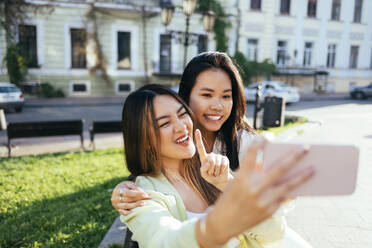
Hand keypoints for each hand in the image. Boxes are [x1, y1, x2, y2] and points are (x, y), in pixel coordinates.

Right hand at [111, 181, 150, 215]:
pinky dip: (127, 213)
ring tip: (143, 203)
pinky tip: (133, 212)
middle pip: (128, 199)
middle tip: (148, 198)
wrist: (117, 190)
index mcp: (119, 190)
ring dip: (135, 205)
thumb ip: (136, 188)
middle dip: (139, 199)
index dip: (137, 194)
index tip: (145, 194)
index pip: (128, 193)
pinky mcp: (118, 209)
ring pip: (126, 205)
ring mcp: (117, 204)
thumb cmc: (126, 186)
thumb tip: (144, 194)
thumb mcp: (129, 184)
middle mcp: (117, 197)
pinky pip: (122, 212)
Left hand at [195, 129, 231, 190]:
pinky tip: (221, 171)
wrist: (220, 180)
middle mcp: (211, 155)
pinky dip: (222, 170)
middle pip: (211, 161)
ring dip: (216, 171)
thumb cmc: (210, 177)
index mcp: (204, 157)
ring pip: (217, 164)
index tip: (197, 130)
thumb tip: (209, 162)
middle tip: (212, 172)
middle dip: (211, 170)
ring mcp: (218, 156)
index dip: (198, 139)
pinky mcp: (225, 158)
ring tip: (216, 172)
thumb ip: (203, 169)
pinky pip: (223, 165)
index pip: (200, 148)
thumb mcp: (204, 175)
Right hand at [196, 137, 313, 245]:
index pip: (252, 154)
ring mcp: (263, 201)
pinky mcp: (269, 211)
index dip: (260, 142)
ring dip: (302, 176)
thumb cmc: (230, 197)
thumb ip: (253, 172)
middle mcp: (254, 188)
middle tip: (306, 148)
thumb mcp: (237, 181)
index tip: (268, 136)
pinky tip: (301, 186)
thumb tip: (275, 162)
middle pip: (279, 168)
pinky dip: (293, 190)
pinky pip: (285, 198)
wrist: (223, 223)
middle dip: (294, 157)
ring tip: (313, 169)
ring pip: (288, 186)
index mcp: (242, 177)